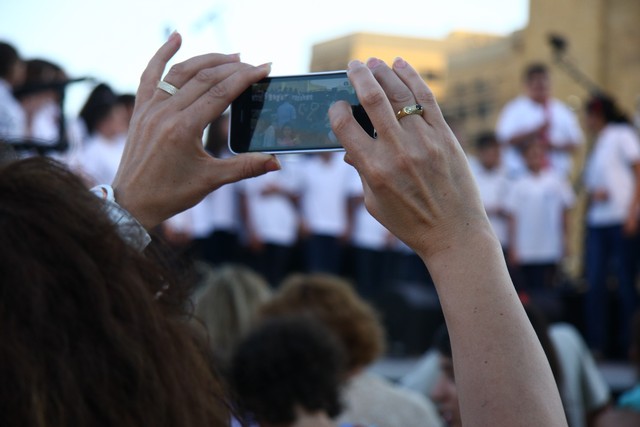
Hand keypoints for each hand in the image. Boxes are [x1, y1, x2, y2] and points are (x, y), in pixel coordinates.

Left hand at [112, 33, 279, 229]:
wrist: (132, 202)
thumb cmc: (170, 194)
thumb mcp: (211, 181)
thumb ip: (245, 168)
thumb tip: (275, 163)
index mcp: (183, 129)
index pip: (220, 93)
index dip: (245, 78)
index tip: (264, 69)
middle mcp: (165, 113)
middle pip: (203, 78)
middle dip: (232, 68)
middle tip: (254, 65)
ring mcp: (150, 109)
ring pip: (180, 72)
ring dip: (207, 60)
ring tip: (231, 56)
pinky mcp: (140, 109)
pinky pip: (150, 74)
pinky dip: (162, 54)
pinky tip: (176, 37)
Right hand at [329, 57, 491, 259]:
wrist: (454, 234)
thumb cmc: (409, 222)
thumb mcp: (374, 202)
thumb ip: (360, 170)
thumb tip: (349, 146)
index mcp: (374, 169)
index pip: (344, 125)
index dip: (336, 109)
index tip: (336, 105)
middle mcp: (397, 151)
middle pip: (372, 99)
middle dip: (358, 76)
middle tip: (352, 65)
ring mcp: (424, 141)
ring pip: (400, 93)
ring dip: (383, 72)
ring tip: (373, 63)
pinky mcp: (445, 136)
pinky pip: (426, 98)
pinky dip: (411, 77)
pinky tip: (400, 65)